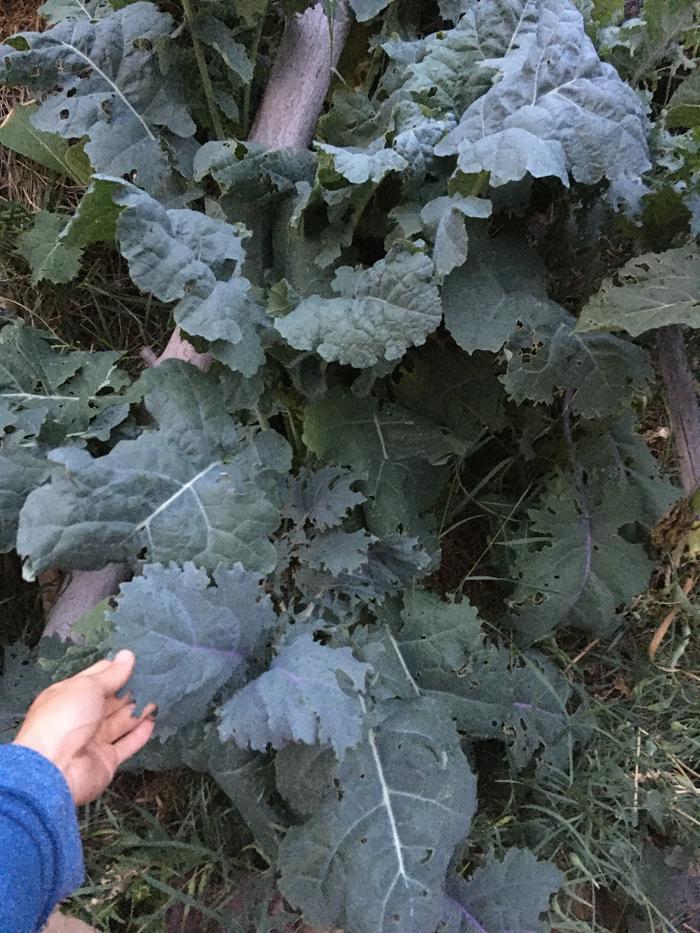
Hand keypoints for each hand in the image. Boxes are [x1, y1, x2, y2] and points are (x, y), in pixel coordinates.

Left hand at [13, 650, 155, 804]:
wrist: (56, 770)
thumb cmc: (65, 719)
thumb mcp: (87, 687)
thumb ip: (111, 674)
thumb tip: (128, 655)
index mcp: (68, 696)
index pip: (96, 678)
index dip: (116, 669)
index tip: (140, 659)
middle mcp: (80, 717)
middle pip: (110, 700)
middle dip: (131, 688)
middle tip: (157, 676)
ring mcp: (93, 740)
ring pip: (121, 721)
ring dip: (139, 709)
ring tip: (162, 694)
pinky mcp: (106, 760)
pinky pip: (126, 744)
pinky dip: (140, 734)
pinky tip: (154, 721)